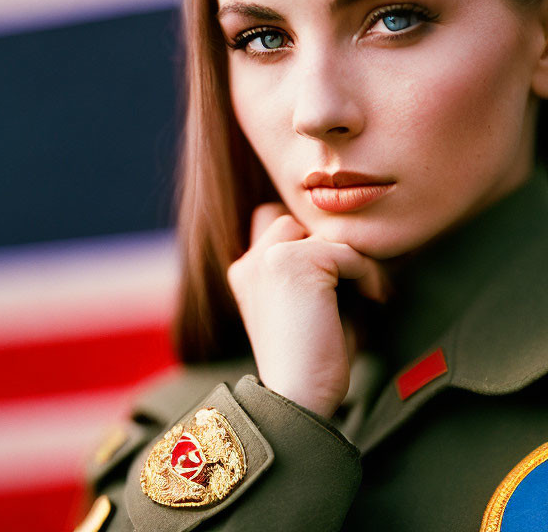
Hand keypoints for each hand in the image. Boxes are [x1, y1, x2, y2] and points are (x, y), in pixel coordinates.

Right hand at [227, 203, 386, 418]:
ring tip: (367, 291)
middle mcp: (251, 261)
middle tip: (355, 279)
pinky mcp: (292, 261)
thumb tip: (352, 241)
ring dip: (349, 257)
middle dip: (326, 245)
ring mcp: (268, 258)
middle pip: (295, 220)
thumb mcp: (303, 308)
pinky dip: (367, 273)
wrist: (297, 399)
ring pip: (322, 232)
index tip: (338, 276)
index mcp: (245, 273)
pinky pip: (346, 251)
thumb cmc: (311, 362)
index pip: (273, 223)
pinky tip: (374, 299)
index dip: (306, 241)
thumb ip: (312, 271)